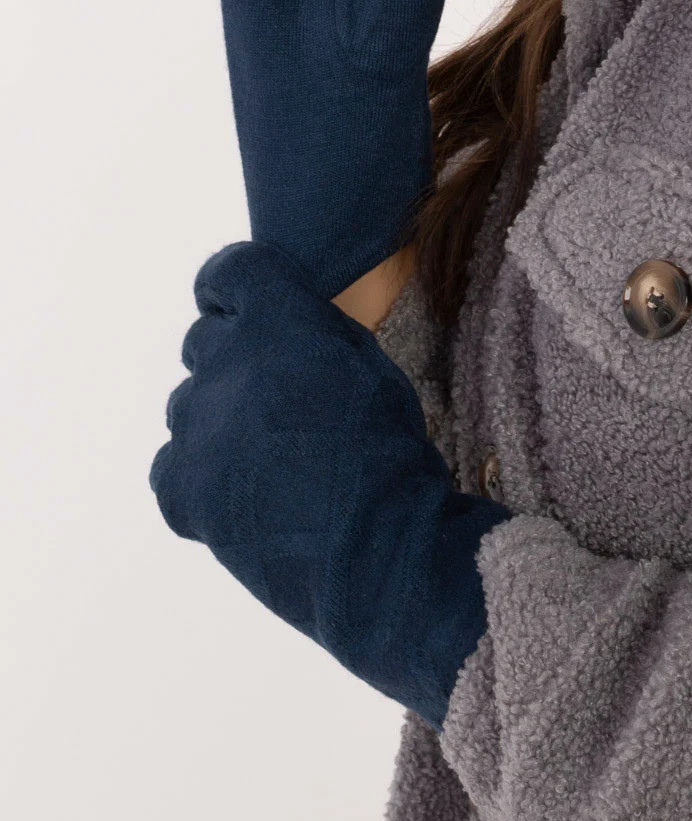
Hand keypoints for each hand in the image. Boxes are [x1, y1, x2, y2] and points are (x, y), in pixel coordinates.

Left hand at [148, 240, 507, 730]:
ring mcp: (196, 430)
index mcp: (276, 321)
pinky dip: (199, 470)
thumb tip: (285, 325)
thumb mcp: (367, 361)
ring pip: (189, 403)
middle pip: (205, 340)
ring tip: (269, 453)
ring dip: (221, 416)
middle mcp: (224, 365)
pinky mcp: (181, 489)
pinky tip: (242, 488)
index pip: (228, 272)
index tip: (254, 307)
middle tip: (278, 394)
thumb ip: (314, 332)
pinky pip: (172, 462)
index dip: (241, 288)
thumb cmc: (390, 449)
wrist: (377, 548)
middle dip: (237, 356)